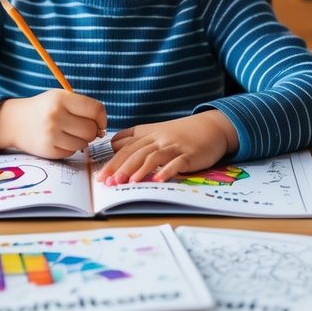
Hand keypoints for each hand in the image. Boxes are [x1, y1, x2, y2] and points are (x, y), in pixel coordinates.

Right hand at [0, 89, 106, 158]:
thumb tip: (102, 130)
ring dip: (80, 140)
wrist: (14, 121)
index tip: (99, 122)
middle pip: (91, 130)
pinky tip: (58, 140)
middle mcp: (55, 115)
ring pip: (84, 143)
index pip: (95, 109)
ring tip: (67, 133)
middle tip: (80, 128)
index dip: (102, 118)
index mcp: (61, 98)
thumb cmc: (45, 109)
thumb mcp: (60, 98)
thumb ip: (83, 109)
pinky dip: (69, 148)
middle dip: (91, 131)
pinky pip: (71, 152)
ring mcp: (51, 134)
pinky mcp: (48, 150)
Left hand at [96, 111, 238, 184]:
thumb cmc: (182, 133)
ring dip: (139, 170)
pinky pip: (176, 163)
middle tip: (108, 182)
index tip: (100, 175)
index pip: (126, 148)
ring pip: (153, 157)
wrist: (211, 127)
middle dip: (120, 168)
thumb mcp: (157, 131)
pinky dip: (167, 171)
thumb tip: (114, 145)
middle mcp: (159, 139)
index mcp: (149, 134)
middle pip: (136, 153)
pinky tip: (158, 180)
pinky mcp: (189, 155)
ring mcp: (174, 146)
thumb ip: (136, 138)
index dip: (112, 161)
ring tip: (128, 183)